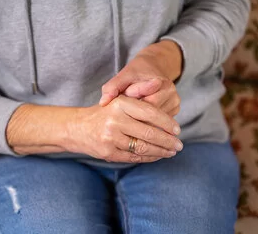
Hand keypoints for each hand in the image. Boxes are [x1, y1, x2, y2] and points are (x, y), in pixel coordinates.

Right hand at [67, 95, 182, 162]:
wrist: (78, 127)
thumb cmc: (105, 113)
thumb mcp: (119, 100)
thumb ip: (141, 102)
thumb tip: (169, 116)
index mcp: (120, 103)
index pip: (150, 113)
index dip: (167, 122)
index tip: (178, 130)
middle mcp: (115, 120)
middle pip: (150, 133)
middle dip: (168, 141)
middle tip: (179, 145)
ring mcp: (110, 138)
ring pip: (144, 147)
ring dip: (161, 151)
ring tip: (171, 151)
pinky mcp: (108, 152)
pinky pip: (134, 157)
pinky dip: (149, 157)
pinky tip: (157, 155)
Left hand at [99, 40, 182, 114]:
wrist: (152, 68)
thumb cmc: (135, 73)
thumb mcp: (122, 76)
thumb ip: (112, 87)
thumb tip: (103, 102)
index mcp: (161, 83)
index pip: (144, 103)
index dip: (131, 103)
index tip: (125, 96)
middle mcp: (171, 94)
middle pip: (150, 115)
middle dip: (135, 113)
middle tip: (125, 108)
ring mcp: (175, 104)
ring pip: (155, 121)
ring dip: (141, 118)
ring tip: (132, 110)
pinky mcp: (174, 112)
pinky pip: (158, 123)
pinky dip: (147, 121)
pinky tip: (139, 116)